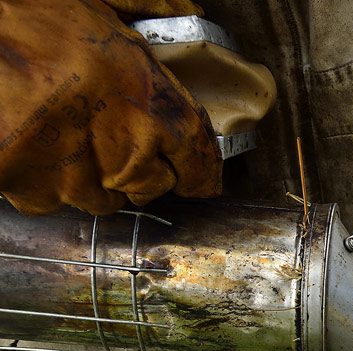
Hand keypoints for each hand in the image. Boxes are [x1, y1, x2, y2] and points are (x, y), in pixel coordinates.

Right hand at [0, 0, 221, 214]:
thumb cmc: (22, 13)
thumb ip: (147, 9)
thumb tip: (186, 9)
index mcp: (150, 103)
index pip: (198, 156)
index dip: (202, 172)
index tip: (202, 179)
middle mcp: (125, 149)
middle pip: (153, 185)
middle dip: (144, 171)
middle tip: (118, 144)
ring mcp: (81, 178)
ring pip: (106, 198)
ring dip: (98, 178)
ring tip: (72, 140)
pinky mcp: (38, 193)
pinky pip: (56, 202)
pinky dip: (50, 184)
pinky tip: (38, 149)